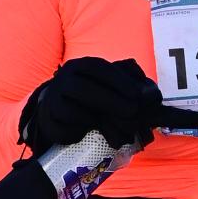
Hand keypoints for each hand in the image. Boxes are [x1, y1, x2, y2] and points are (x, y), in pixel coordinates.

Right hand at [21, 56, 171, 154]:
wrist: (57, 109)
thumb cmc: (91, 95)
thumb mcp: (108, 83)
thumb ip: (129, 80)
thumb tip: (148, 91)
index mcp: (79, 67)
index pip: (96, 67)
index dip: (117, 80)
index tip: (136, 94)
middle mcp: (62, 80)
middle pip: (82, 89)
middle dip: (110, 101)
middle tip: (132, 111)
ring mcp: (52, 101)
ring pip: (71, 110)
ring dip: (94, 118)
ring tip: (110, 122)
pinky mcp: (49, 122)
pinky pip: (64, 129)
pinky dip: (79, 132)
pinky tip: (89, 132)